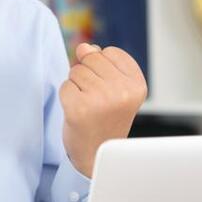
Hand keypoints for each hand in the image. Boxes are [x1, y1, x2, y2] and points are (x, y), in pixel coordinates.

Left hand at [59, 43, 146, 177]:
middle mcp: (123, 91)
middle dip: (88, 75)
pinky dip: (67, 97)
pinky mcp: (79, 108)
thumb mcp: (114, 88)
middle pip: (91, 58)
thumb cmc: (105, 119)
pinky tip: (78, 112)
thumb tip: (84, 47)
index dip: (103, 68)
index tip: (110, 91)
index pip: (110, 52)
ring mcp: (101, 100)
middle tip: (96, 100)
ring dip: (77, 86)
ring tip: (88, 106)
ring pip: (76, 71)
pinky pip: (65, 85)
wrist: (96, 155)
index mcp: (136, 85)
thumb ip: (101, 63)